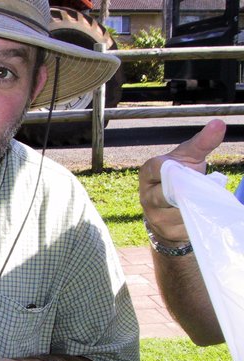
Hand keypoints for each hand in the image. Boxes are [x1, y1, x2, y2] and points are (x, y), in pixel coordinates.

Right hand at [139, 119, 225, 242]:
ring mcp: (155, 216)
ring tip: (203, 200)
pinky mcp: (167, 232)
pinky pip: (188, 225)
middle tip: (201, 186)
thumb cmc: (180, 179)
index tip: (188, 168)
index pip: (158, 168)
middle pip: (168, 192)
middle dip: (188, 189)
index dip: (174, 169)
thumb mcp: (188, 159)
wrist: (169, 213)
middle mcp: (146, 196)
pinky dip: (198, 219)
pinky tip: (201, 214)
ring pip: (181, 210)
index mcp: (148, 174)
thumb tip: (219, 124)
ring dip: (198, 205)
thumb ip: (202, 143)